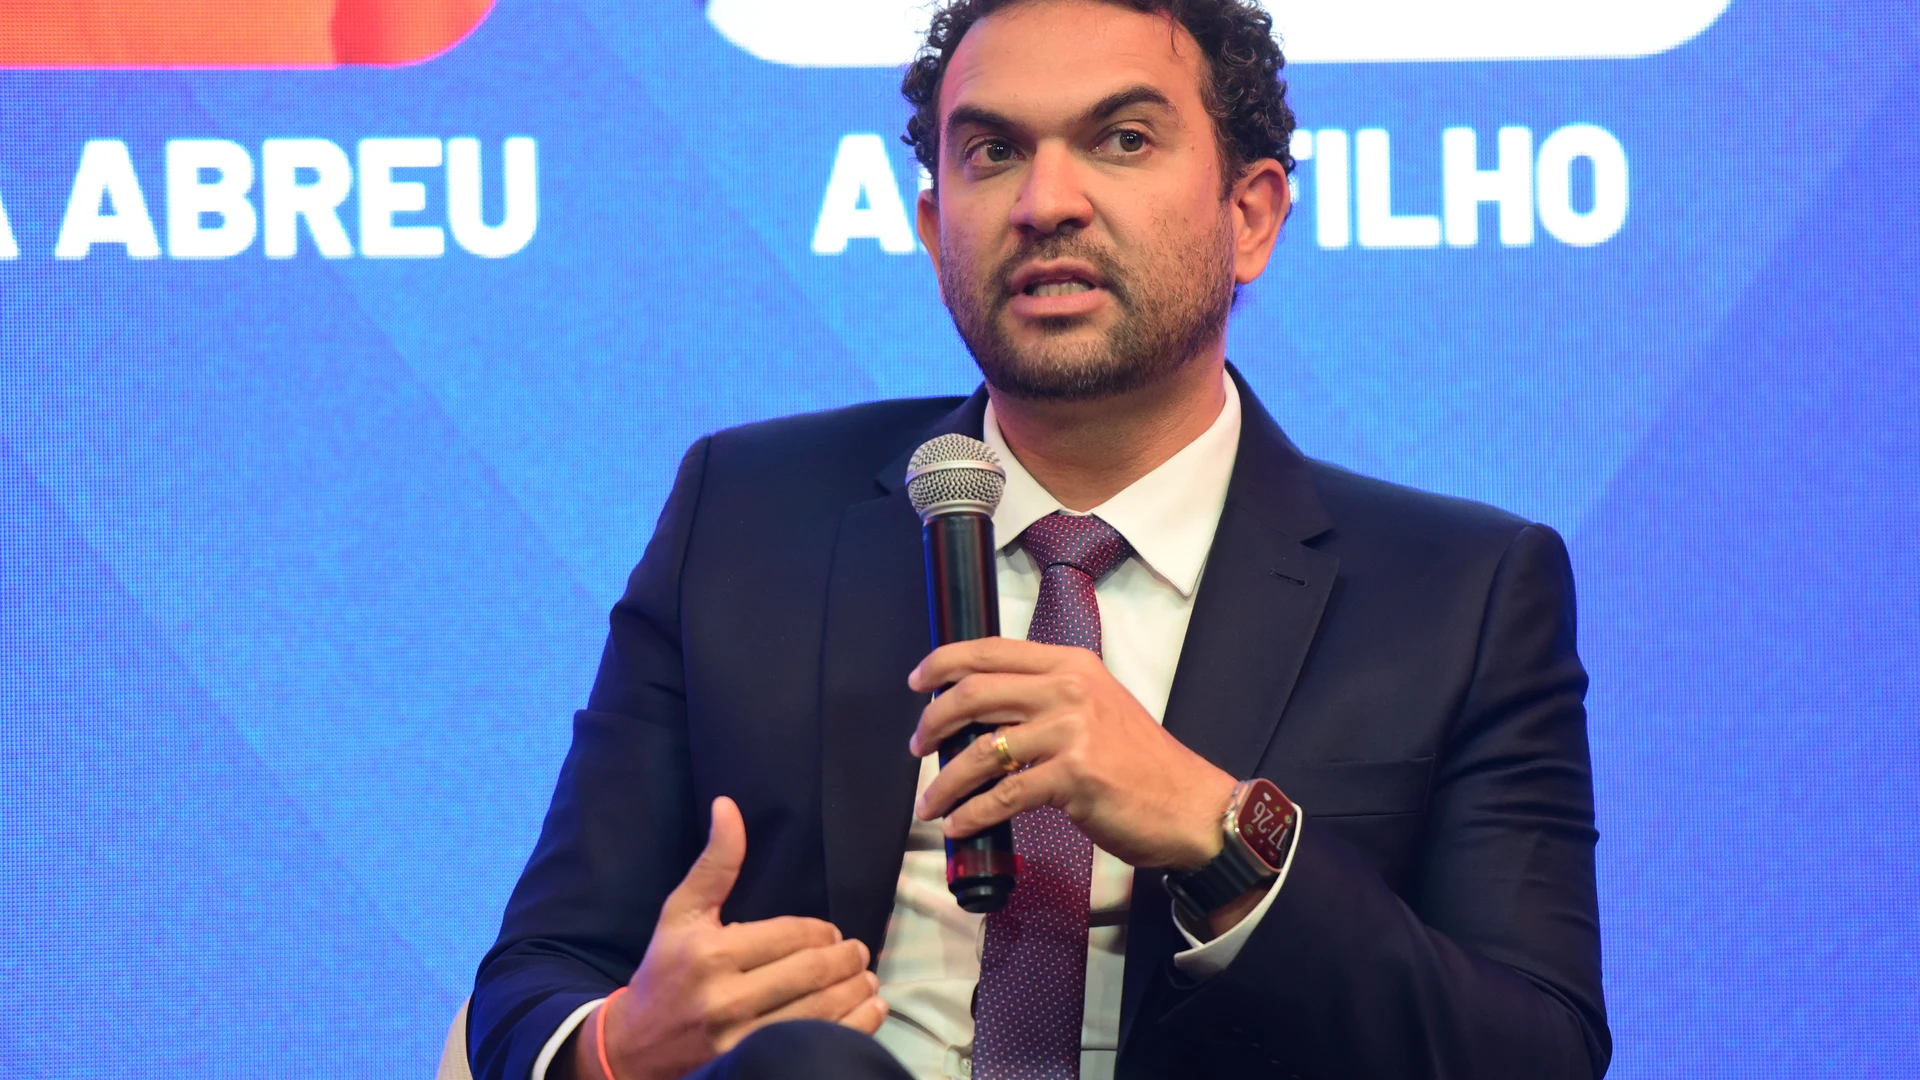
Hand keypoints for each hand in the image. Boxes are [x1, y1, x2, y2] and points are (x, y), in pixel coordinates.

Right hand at [576, 797, 888, 1079]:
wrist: (633, 1047)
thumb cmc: (663, 970)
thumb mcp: (681, 913)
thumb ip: (714, 864)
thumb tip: (728, 806)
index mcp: (710, 952)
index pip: (790, 936)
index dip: (822, 933)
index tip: (833, 933)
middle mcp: (725, 998)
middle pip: (810, 973)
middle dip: (846, 959)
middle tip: (859, 952)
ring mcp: (740, 1039)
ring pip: (820, 1012)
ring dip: (857, 991)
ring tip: (867, 979)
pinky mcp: (752, 1066)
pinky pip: (817, 1045)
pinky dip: (854, 1028)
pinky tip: (868, 1011)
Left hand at [908, 638, 1236, 870]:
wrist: (1190, 805)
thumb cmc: (1142, 764)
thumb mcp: (1096, 708)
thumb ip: (1047, 700)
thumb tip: (984, 716)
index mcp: (1072, 665)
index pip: (992, 650)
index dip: (944, 662)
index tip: (918, 681)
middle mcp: (1070, 689)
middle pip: (975, 693)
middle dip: (933, 722)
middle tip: (918, 747)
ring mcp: (1072, 731)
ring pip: (982, 750)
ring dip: (945, 781)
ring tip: (931, 801)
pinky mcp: (1074, 776)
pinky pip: (1004, 795)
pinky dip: (972, 813)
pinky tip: (958, 824)